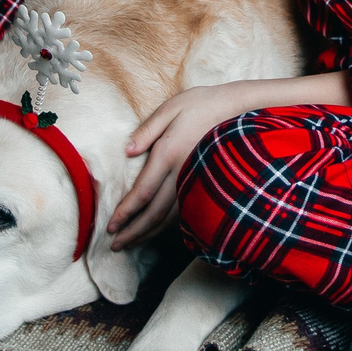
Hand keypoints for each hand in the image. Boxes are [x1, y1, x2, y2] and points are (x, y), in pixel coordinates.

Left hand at [108, 82, 257, 249]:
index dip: (126, 212)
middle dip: (133, 232)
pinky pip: (185, 213)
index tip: (111, 226)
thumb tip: (127, 151)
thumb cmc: (202, 105)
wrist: (240, 108)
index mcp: (169, 155)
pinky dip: (168, 227)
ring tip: (131, 243)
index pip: (143, 192)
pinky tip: (157, 231)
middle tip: (115, 245)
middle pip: (154, 214)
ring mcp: (197, 182)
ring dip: (149, 234)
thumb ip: (147, 130)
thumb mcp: (171, 108)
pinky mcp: (207, 185)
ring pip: (170, 218)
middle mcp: (182, 174)